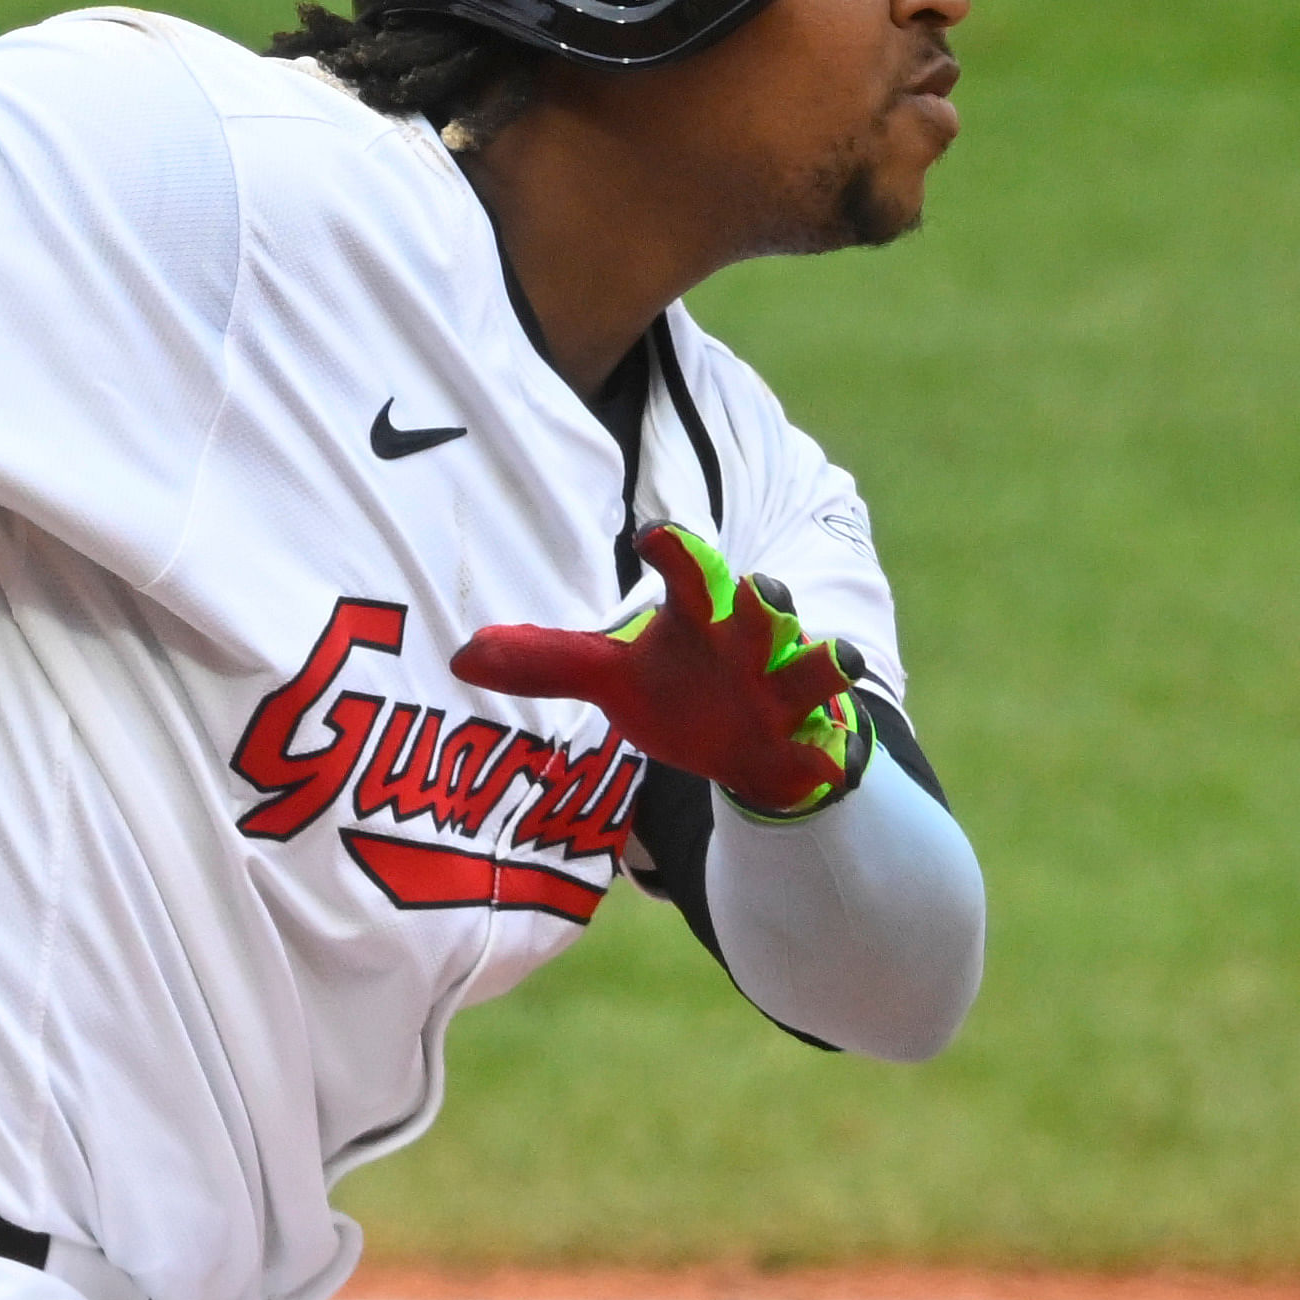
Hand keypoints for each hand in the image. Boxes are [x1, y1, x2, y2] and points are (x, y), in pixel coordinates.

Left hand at [457, 523, 865, 818]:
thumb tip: (462, 654)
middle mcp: (750, 638)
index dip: (674, 548)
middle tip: (756, 592)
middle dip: (762, 597)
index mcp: (698, 615)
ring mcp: (788, 685)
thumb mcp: (616, 680)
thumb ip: (551, 661)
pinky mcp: (814, 734)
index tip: (652, 537)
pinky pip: (830, 740)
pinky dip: (829, 750)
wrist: (752, 751)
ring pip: (814, 660)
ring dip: (824, 658)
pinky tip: (828, 762)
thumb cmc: (685, 695)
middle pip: (760, 604)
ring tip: (837, 657)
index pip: (688, 567)